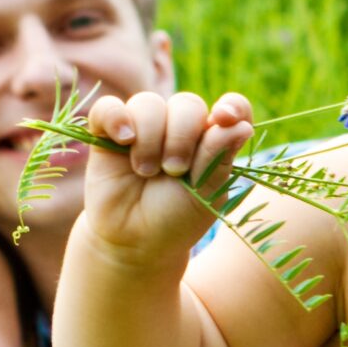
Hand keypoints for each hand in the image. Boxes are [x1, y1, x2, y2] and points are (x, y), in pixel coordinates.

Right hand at [82, 89, 253, 260]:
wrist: (135, 242)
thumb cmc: (176, 218)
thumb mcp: (205, 194)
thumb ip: (218, 157)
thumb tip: (240, 125)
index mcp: (210, 139)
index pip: (230, 109)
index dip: (232, 106)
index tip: (225, 118)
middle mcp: (178, 126)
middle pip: (186, 104)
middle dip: (182, 137)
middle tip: (174, 171)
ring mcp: (142, 126)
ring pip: (147, 104)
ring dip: (149, 139)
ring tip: (146, 172)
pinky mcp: (107, 132)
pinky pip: (108, 107)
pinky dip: (116, 118)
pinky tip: (124, 140)